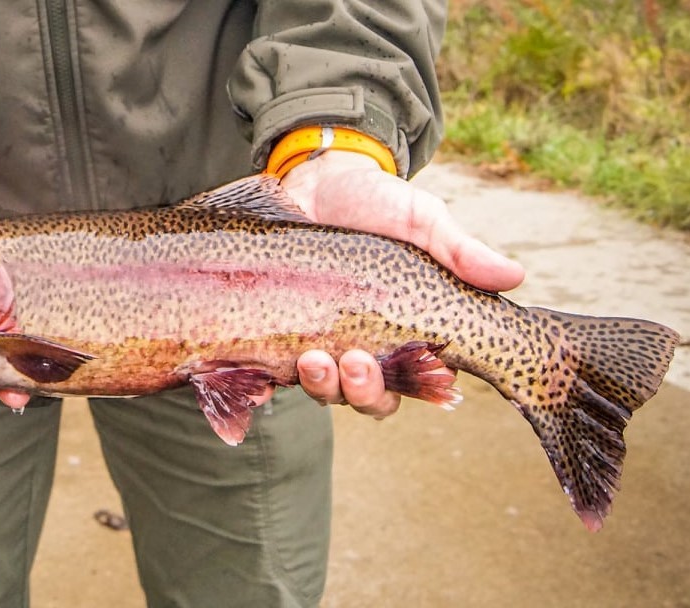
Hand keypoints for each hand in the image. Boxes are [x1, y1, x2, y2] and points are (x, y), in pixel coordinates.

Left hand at [281, 151, 524, 416]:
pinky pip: (266, 373)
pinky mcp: (274, 333)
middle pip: (367, 398)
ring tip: (310, 359)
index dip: (414, 388)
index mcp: (405, 332)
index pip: (415, 382)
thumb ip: (460, 251)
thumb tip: (514, 276)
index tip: (412, 364)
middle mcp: (363, 346)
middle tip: (349, 362)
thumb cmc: (378, 202)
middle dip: (360, 390)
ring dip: (318, 385)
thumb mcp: (422, 220)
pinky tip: (256, 382)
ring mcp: (317, 343)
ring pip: (321, 390)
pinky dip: (260, 385)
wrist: (316, 179)